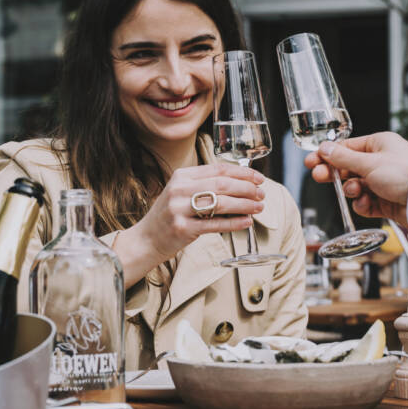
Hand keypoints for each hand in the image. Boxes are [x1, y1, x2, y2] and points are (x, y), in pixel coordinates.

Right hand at [122, 163, 265, 267]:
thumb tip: (241, 182)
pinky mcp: (183, 228)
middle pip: (222, 184)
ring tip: (259, 207)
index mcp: (182, 176)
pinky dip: (234, 223)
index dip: (242, 173)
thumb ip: (205, 185)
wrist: (146, 239)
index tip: (258, 178)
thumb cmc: (170, 215)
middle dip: (247, 188)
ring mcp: (179, 209)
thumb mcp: (182, 192)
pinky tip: (247, 222)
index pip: (218, 169)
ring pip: (221, 203)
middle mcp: (179, 189)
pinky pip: (215, 224)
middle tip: (262, 194)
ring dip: (245, 205)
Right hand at [305, 132, 407, 229]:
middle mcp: (381, 161)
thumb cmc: (406, 174)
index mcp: (379, 145)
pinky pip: (365, 202)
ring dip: (352, 190)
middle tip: (321, 177)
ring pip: (355, 186)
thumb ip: (343, 157)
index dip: (328, 155)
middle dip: (335, 174)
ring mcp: (383, 182)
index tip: (312, 162)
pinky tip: (367, 203)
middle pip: (348, 167)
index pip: (346, 148)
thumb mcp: (370, 163)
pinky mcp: (386, 200)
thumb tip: (325, 148)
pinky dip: (363, 204)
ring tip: (357, 192)